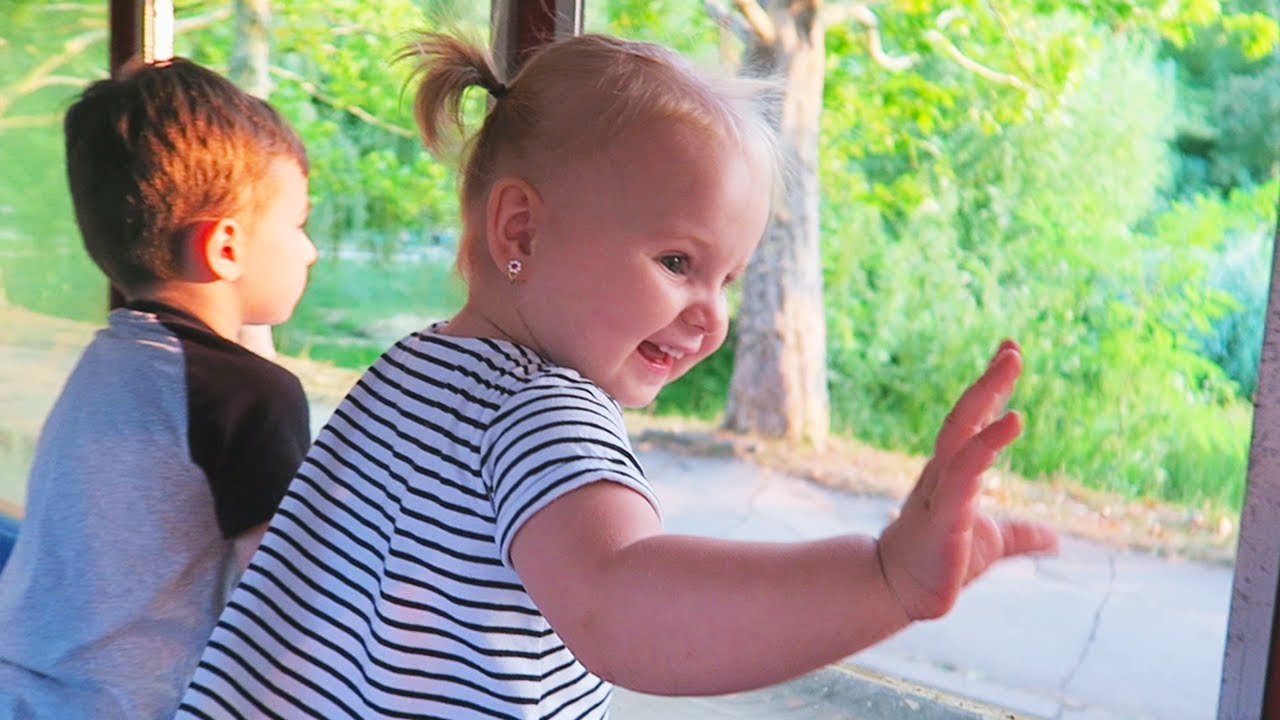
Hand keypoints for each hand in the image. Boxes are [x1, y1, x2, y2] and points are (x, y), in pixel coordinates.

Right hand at [876, 339, 1058, 620]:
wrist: (901, 592)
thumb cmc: (941, 564)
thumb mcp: (991, 544)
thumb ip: (1019, 535)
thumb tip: (1054, 539)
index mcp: (955, 474)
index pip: (975, 422)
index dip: (992, 388)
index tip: (1008, 354)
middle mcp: (945, 471)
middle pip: (965, 415)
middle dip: (988, 381)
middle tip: (1011, 349)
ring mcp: (942, 487)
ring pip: (962, 430)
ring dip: (986, 393)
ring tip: (1011, 363)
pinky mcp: (945, 510)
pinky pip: (967, 469)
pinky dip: (988, 441)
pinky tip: (1014, 420)